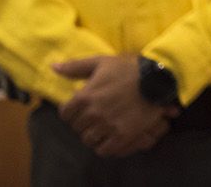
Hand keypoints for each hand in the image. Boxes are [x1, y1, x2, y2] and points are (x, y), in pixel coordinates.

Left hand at [53, 55, 175, 157]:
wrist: (157, 78)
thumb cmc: (128, 68)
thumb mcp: (101, 62)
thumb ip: (75, 66)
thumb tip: (53, 67)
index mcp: (85, 96)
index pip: (65, 114)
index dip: (72, 111)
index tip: (82, 108)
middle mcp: (93, 113)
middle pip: (77, 128)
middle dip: (84, 122)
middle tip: (95, 116)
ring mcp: (108, 126)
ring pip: (89, 139)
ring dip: (94, 134)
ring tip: (103, 127)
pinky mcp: (122, 135)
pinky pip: (104, 149)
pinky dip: (105, 145)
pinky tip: (110, 136)